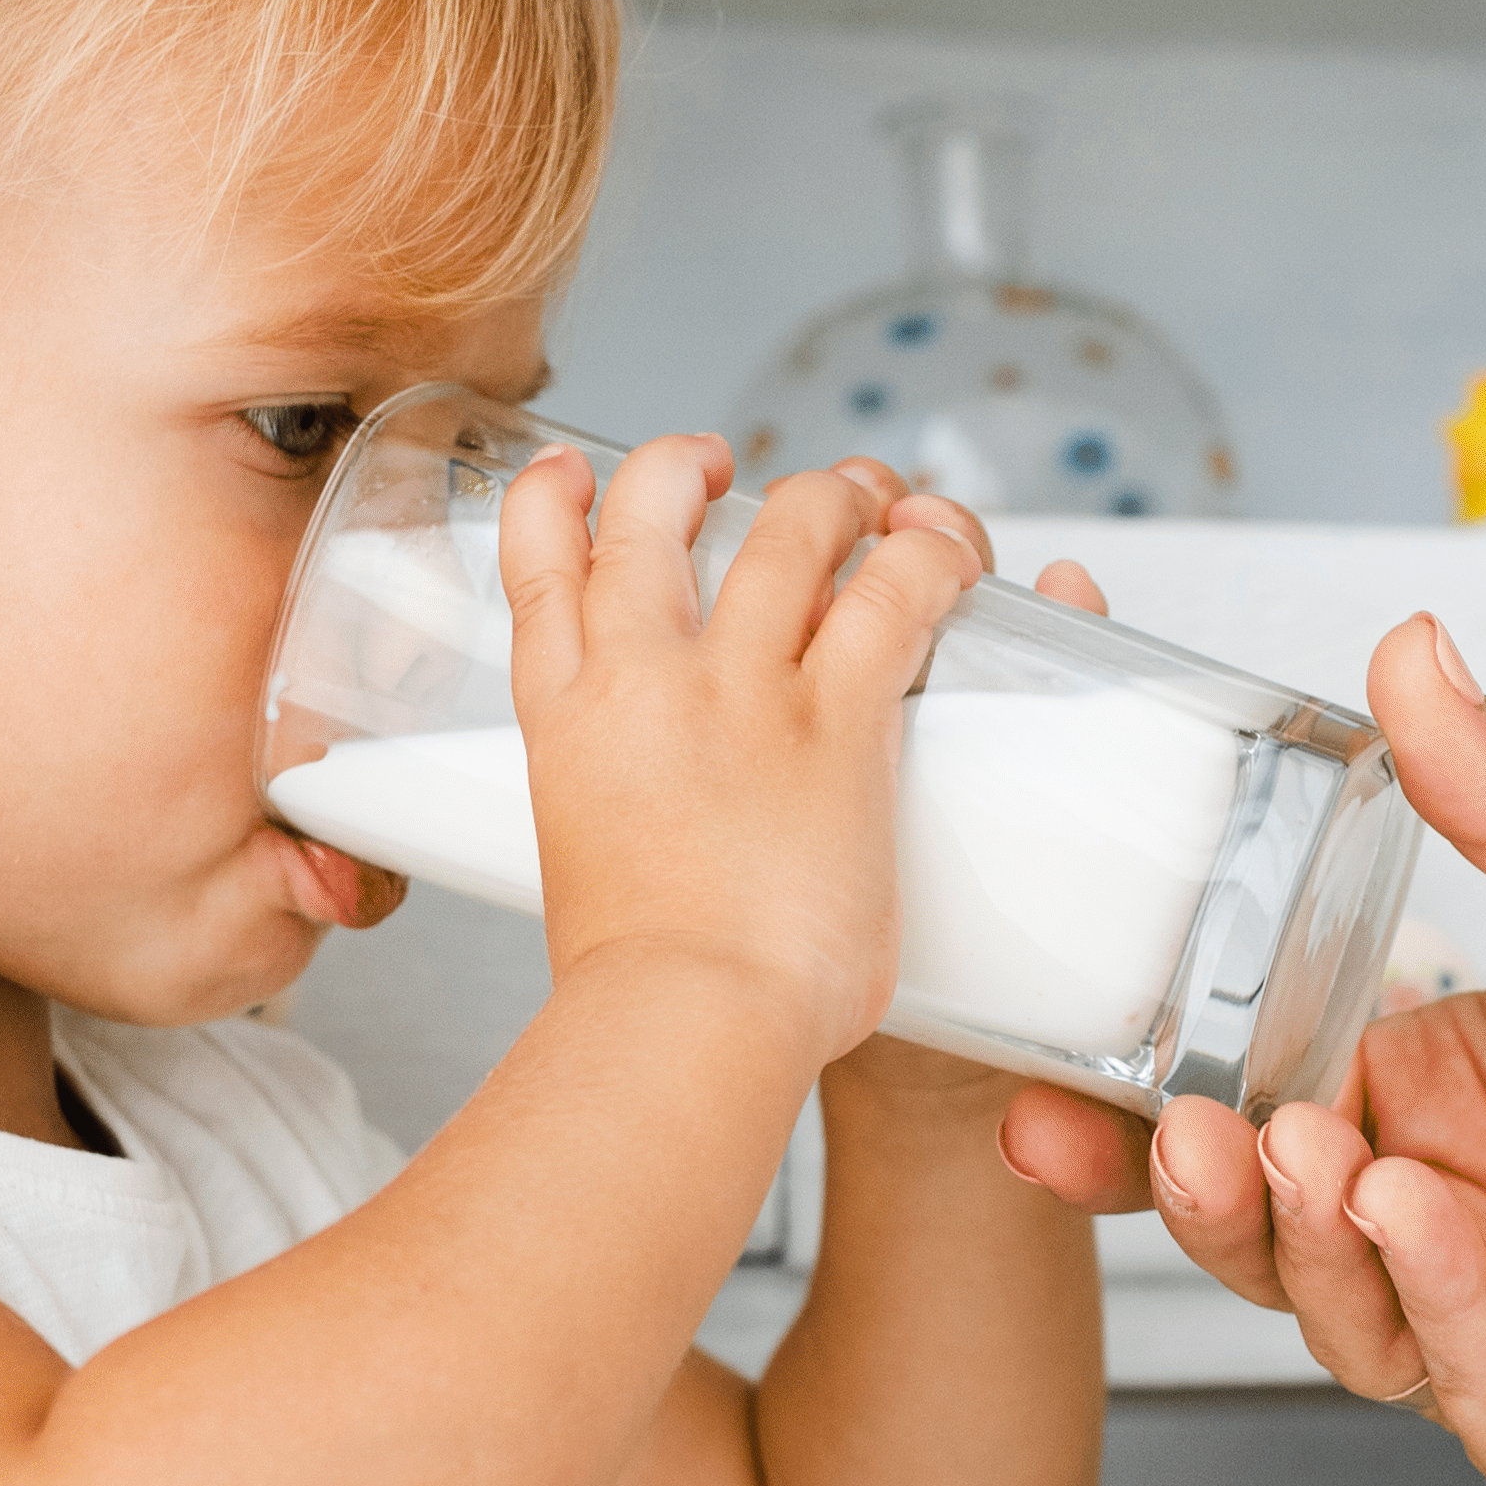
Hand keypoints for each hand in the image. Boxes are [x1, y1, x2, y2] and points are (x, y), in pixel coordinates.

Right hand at [498, 435, 985, 1076]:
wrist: (681, 1020)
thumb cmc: (638, 994)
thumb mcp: (581, 876)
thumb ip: (622, 837)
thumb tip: (667, 869)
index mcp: (564, 717)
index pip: (539, 562)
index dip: (558, 497)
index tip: (576, 471)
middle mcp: (643, 675)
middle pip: (656, 506)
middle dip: (693, 464)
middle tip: (728, 468)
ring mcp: (742, 688)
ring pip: (792, 523)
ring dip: (836, 494)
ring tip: (867, 500)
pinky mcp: (840, 717)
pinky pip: (898, 592)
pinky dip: (932, 556)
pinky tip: (946, 556)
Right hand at [1114, 613, 1485, 1485]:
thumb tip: (1416, 655)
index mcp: (1427, 1090)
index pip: (1240, 1095)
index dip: (1139, 1100)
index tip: (1054, 1075)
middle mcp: (1432, 1209)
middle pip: (1250, 1214)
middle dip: (1185, 1180)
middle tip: (1182, 1130)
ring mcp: (1475, 1323)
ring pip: (1321, 1299)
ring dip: (1294, 1233)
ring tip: (1306, 1155)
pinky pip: (1448, 1365)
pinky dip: (1427, 1293)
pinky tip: (1425, 1223)